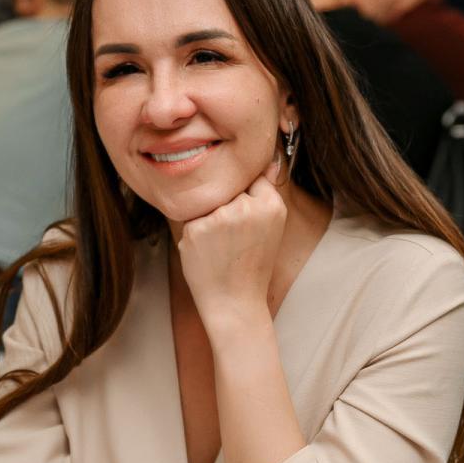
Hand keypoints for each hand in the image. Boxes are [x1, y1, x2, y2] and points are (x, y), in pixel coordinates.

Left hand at [176, 166, 286, 333]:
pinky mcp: (197, 227)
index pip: (249, 177)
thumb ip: (263, 195)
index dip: (243, 196)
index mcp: (272, 205)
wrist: (235, 302)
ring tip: (220, 247)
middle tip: (233, 239)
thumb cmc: (251, 265)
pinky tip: (207, 253)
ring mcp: (221, 216)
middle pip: (227, 188)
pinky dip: (195, 233)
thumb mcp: (270, 227)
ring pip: (207, 201)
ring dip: (208, 218)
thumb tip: (267, 161)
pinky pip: (191, 217)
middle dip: (225, 207)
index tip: (244, 219)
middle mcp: (248, 207)